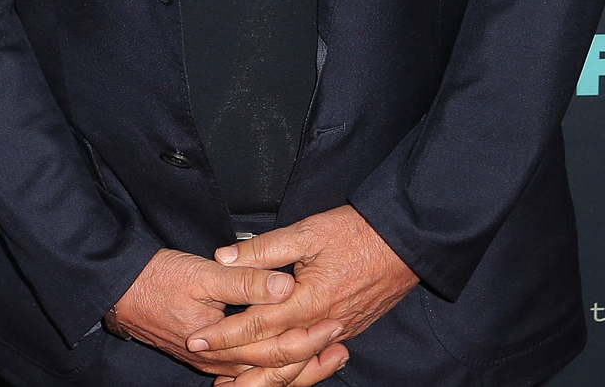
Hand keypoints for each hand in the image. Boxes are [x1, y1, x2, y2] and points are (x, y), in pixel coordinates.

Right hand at [105, 248, 344, 381]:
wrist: (116, 290)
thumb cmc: (154, 279)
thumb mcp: (203, 273)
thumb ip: (246, 281)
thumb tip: (286, 286)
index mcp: (221, 345)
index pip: (276, 351)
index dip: (309, 338)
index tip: (334, 323)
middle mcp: (218, 362)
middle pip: (275, 373)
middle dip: (311, 361)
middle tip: (341, 344)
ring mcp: (211, 363)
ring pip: (262, 377)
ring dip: (296, 368)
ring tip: (325, 355)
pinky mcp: (205, 356)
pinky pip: (247, 371)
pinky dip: (271, 367)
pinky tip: (284, 359)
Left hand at [193, 206, 419, 386]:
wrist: (407, 242)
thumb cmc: (359, 232)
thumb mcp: (307, 232)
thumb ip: (264, 249)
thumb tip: (225, 257)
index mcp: (308, 300)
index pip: (256, 325)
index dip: (224, 334)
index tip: (197, 339)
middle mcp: (322, 323)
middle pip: (273, 354)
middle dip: (236, 361)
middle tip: (205, 361)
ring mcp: (339, 330)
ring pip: (295, 363)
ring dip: (264, 375)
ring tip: (235, 381)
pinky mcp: (350, 330)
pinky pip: (316, 358)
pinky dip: (293, 368)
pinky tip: (277, 369)